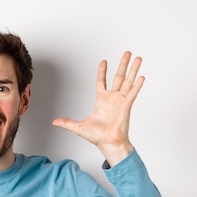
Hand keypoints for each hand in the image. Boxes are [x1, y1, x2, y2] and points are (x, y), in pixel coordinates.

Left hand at [52, 51, 144, 165]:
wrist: (108, 143)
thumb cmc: (97, 136)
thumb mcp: (78, 127)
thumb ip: (67, 123)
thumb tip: (54, 122)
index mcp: (102, 100)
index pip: (101, 82)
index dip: (102, 71)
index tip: (104, 61)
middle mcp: (113, 98)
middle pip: (119, 77)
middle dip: (123, 64)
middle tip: (127, 53)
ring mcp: (121, 101)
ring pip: (128, 81)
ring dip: (133, 70)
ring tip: (138, 58)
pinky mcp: (127, 106)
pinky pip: (132, 93)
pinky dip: (137, 85)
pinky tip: (141, 76)